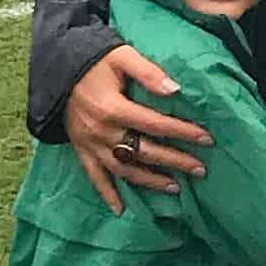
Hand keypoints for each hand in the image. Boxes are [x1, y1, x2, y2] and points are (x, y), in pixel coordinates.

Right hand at [62, 45, 210, 212]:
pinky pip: (94, 176)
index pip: (156, 125)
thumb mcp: (122, 56)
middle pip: (145, 151)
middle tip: (200, 169)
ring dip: (150, 181)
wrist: (58, 68)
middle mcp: (102, 131)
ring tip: (175, 188)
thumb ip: (148, 72)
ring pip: (124, 169)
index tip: (207, 139)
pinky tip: (120, 209)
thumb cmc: (95, 59)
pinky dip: (106, 193)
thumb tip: (175, 90)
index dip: (183, 132)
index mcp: (114, 108)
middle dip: (175, 161)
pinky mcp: (81, 149)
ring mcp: (90, 144)